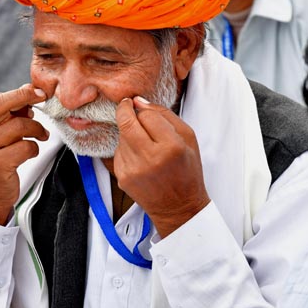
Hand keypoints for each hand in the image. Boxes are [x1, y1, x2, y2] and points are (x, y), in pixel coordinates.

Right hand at [0, 84, 47, 223]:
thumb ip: (9, 112)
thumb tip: (27, 88)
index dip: (19, 94)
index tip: (36, 93)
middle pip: (2, 104)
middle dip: (26, 97)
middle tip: (42, 97)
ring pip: (20, 126)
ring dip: (37, 130)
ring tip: (40, 135)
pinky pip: (26, 146)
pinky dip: (34, 148)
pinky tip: (29, 153)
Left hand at [113, 96, 209, 237]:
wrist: (178, 207)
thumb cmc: (187, 170)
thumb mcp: (188, 138)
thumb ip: (165, 115)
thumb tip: (139, 101)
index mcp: (171, 147)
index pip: (147, 115)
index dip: (145, 109)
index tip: (142, 107)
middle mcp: (150, 158)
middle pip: (126, 123)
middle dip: (124, 109)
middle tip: (126, 104)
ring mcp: (134, 170)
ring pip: (122, 136)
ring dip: (129, 133)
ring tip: (144, 143)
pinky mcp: (123, 178)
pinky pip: (118, 152)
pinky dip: (126, 149)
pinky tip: (140, 158)